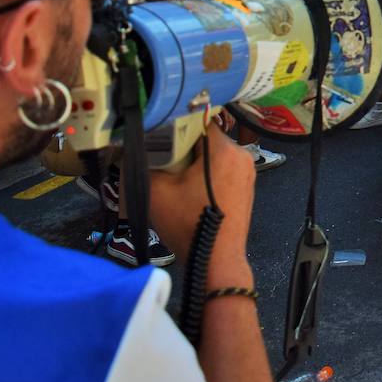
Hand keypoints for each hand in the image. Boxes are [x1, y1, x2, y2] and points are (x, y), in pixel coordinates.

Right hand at [148, 124, 255, 279]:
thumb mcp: (156, 192)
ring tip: (173, 176)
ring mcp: (248, 171)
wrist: (216, 261)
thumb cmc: (188, 224)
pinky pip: (223, 169)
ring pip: (215, 155)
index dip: (175, 126)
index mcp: (225, 150)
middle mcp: (243, 155)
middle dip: (184, 147)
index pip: (198, 121)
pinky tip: (189, 189)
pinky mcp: (246, 187)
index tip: (157, 134)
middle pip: (207, 139)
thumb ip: (143, 164)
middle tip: (161, 159)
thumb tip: (133, 148)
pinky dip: (206, 174)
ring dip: (194, 162)